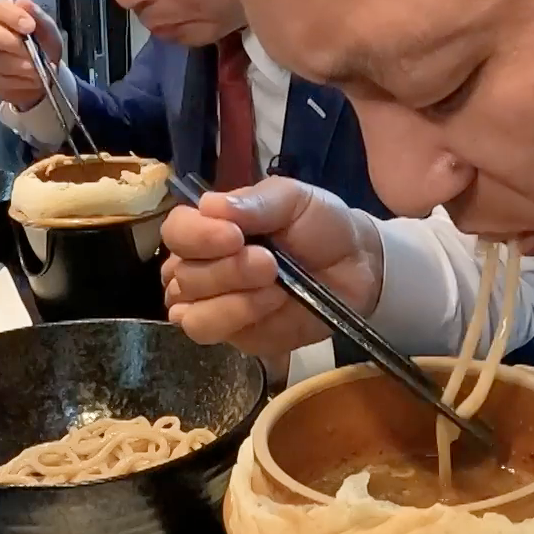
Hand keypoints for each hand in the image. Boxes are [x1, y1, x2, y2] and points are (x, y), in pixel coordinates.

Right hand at [0, 0, 65, 110]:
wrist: (45, 74)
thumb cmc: (43, 46)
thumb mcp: (48, 31)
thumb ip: (38, 17)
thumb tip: (23, 2)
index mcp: (1, 16)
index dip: (12, 16)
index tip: (30, 27)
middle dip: (10, 43)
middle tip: (32, 53)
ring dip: (19, 67)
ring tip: (37, 70)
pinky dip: (18, 82)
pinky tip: (30, 81)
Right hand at [161, 177, 384, 359]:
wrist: (358, 265)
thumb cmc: (319, 224)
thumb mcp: (293, 198)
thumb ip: (254, 201)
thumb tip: (209, 204)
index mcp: (209, 228)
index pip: (175, 231)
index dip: (197, 236)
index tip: (235, 235)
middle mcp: (202, 266)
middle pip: (181, 275)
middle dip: (226, 270)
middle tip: (269, 262)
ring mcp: (215, 304)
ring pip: (189, 313)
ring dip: (231, 299)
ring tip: (272, 286)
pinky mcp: (235, 334)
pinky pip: (215, 333)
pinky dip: (241, 317)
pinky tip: (273, 304)